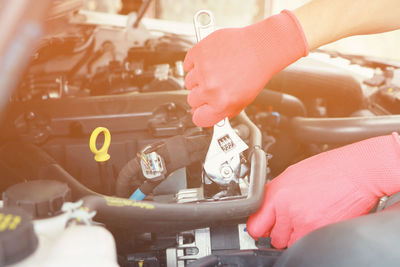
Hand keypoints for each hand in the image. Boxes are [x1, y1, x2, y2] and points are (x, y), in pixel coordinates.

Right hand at [183, 10, 307, 126]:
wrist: (260, 48)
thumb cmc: (255, 73)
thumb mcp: (243, 101)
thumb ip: (221, 111)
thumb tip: (202, 115)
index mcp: (221, 104)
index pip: (198, 119)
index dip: (201, 113)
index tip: (203, 109)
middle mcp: (210, 88)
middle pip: (192, 100)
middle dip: (201, 95)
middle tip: (215, 85)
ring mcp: (202, 70)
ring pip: (188, 82)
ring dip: (198, 79)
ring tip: (215, 71)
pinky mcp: (198, 53)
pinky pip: (187, 65)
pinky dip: (196, 64)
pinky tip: (210, 62)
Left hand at [247, 133, 399, 247]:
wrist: (356, 172)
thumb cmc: (328, 169)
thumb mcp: (292, 174)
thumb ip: (276, 193)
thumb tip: (268, 207)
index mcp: (277, 194)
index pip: (255, 225)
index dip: (259, 228)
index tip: (262, 227)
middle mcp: (287, 210)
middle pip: (273, 238)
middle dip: (280, 233)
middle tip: (291, 222)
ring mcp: (304, 223)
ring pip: (290, 243)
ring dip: (296, 236)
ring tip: (307, 219)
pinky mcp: (320, 231)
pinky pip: (308, 243)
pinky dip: (311, 237)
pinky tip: (318, 221)